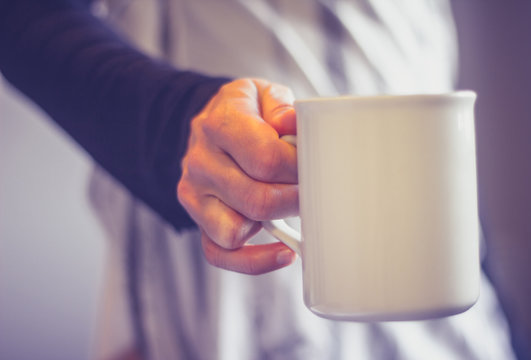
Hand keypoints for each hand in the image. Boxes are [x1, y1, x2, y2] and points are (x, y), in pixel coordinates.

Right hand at [177, 78, 297, 274]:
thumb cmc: (244, 112)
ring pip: (235, 232)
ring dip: (273, 226)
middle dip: (294, 200)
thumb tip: (291, 123)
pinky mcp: (197, 217)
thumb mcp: (261, 93)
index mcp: (219, 124)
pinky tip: (282, 252)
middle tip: (310, 190)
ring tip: (288, 207)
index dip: (299, 168)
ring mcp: (195, 194)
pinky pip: (220, 253)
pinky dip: (254, 261)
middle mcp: (201, 161)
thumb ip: (280, 105)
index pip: (266, 158)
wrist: (209, 124)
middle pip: (257, 200)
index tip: (312, 165)